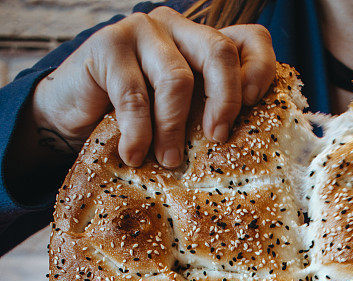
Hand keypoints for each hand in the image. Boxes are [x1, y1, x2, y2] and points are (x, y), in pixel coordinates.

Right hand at [30, 7, 275, 166]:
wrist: (73, 119)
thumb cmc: (138, 125)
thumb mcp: (184, 121)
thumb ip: (210, 117)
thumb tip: (248, 148)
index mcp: (203, 44)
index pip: (249, 39)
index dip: (260, 69)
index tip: (252, 106)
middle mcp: (177, 29)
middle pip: (219, 51)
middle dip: (224, 101)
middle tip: (216, 139)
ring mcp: (141, 31)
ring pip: (177, 78)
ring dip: (173, 129)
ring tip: (167, 161)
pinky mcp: (107, 45)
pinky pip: (135, 95)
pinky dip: (138, 133)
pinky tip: (132, 155)